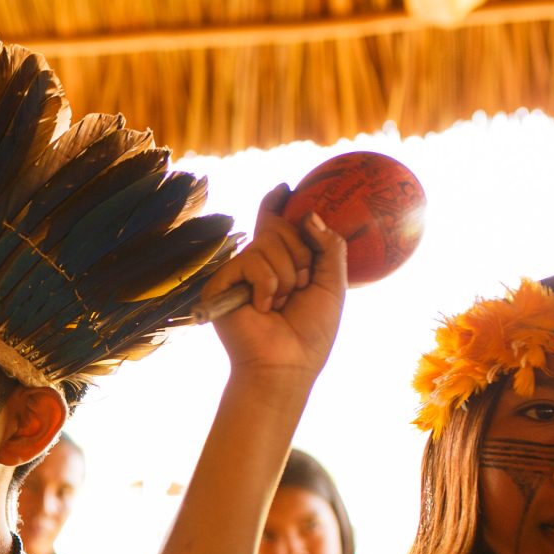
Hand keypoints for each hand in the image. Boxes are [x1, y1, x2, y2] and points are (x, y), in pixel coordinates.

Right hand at [203, 184, 346, 384]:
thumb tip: (308, 214)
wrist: (286, 364)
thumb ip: (328, 246)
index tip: (284, 188)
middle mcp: (257, 264)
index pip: (276, 223)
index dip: (277, 203)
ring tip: (280, 305)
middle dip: (300, 257)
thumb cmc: (310, 332)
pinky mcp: (221, 283)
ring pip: (269, 244)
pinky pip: (254, 263)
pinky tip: (262, 309)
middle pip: (280, 227)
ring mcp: (238, 273)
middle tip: (299, 288)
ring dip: (287, 278)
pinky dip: (267, 287)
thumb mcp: (332, 284)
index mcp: (282, 263)